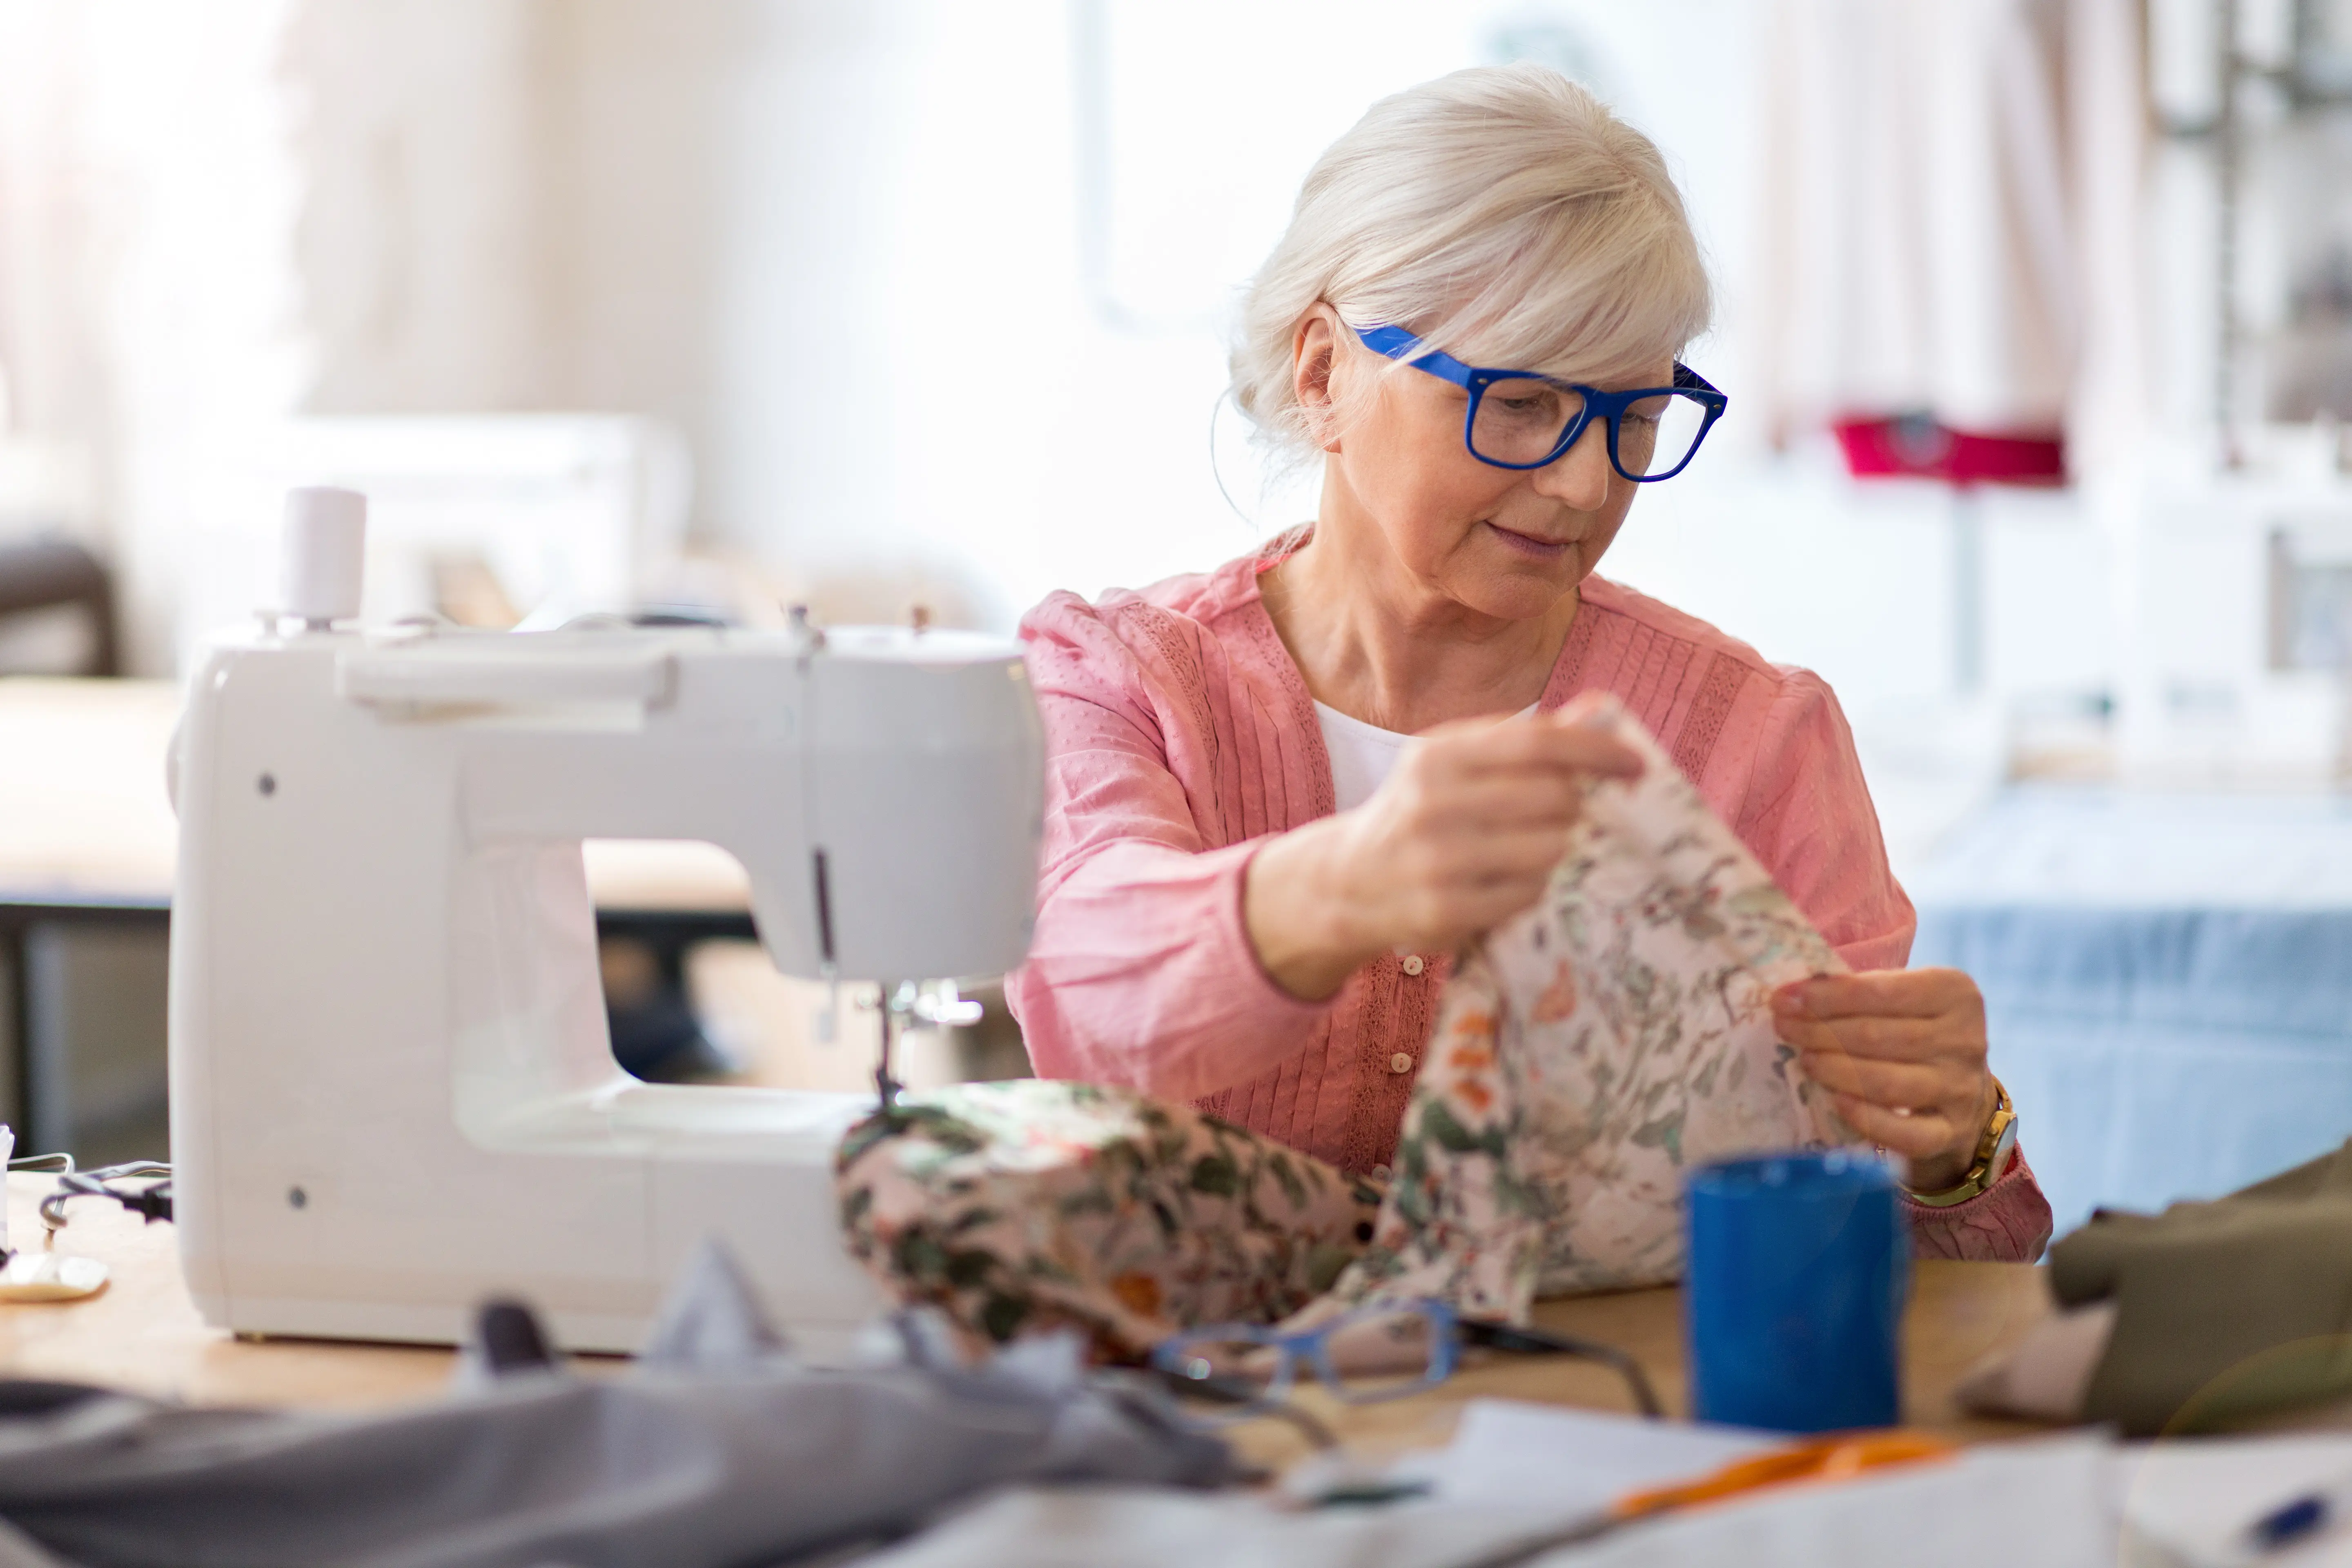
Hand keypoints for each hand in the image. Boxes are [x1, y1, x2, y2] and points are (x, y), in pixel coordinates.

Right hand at [1243, 694, 1643, 1000]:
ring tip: (1537, 850)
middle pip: (1552, 798)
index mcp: (1439, 753)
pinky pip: (1528, 894)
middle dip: (1576, 808)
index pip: (1538, 741)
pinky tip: (1511, 882)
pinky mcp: (1444, 909)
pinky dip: (1534, 888)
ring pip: (1548, 849)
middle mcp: (1432, 801)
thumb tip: (1602, 706)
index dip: (1597, 750)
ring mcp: (1437, 858)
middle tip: (1570, 818)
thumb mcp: (1460, 763)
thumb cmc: (1423, 812)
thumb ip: (1529, 739)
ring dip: (1559, 851)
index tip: (1636, 764)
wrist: (1348, 881)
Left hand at [1771, 969, 1999, 1192]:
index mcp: (1954, 993)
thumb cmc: (1917, 1033)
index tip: (1785, 998)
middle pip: (1879, 1036)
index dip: (1828, 995)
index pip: (1884, 990)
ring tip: (1804, 1060)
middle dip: (1821, 1031)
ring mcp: (1960, 1090)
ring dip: (1836, 1070)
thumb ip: (1859, 991)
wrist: (1963, 1093)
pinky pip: (1905, 1133)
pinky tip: (1836, 1101)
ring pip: (1888, 1083)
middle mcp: (1965, 1040)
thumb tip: (1795, 994)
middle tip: (1783, 1027)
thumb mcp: (1902, 1000)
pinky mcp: (1951, 1133)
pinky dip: (1866, 1118)